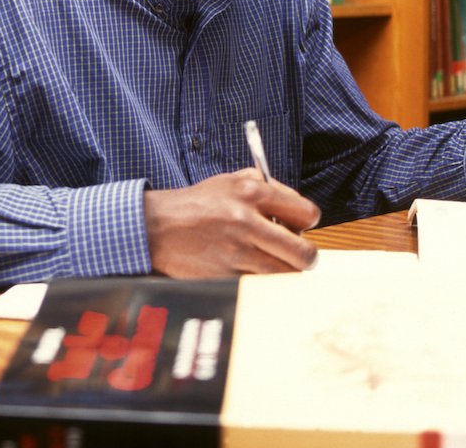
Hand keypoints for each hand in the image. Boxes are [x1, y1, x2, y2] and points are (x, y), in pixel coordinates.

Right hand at [143, 169, 320, 276]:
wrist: (157, 227)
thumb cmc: (195, 204)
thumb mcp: (229, 180)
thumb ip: (265, 186)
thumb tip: (296, 207)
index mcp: (251, 192)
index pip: (306, 213)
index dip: (307, 223)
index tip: (300, 227)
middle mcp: (247, 221)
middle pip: (304, 253)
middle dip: (307, 257)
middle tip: (299, 256)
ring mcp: (236, 252)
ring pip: (284, 274)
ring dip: (284, 272)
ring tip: (273, 263)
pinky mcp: (225, 276)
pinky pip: (259, 285)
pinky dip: (260, 282)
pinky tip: (249, 270)